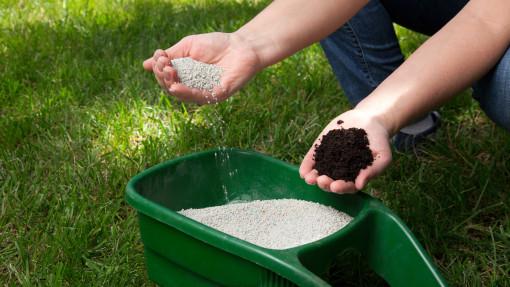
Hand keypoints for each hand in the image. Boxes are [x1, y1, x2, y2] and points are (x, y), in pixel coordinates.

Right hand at [143, 32, 262, 104]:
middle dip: (163, 76)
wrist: (242, 45)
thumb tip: (145, 64)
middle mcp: (193, 87)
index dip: (159, 68)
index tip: (160, 55)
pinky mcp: (217, 96)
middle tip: (164, 64)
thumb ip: (170, 55)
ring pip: (182, 95)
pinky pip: (198, 98)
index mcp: (185, 76)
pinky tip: (176, 86)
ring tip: (167, 73)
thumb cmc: (217, 44)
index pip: (166, 77)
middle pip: (171, 88)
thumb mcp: (188, 46)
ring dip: (171, 84)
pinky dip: (185, 93)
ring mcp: (205, 93)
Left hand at [299, 110, 391, 193]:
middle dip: (325, 183)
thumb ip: (372, 171)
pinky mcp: (321, 149)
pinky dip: (307, 166)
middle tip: (322, 180)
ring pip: (319, 173)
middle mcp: (340, 172)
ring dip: (313, 178)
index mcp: (355, 177)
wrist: (369, 120)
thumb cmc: (379, 142)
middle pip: (331, 182)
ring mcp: (329, 161)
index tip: (336, 186)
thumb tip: (360, 185)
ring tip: (309, 178)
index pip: (347, 186)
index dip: (341, 188)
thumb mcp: (382, 157)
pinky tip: (303, 172)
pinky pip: (312, 159)